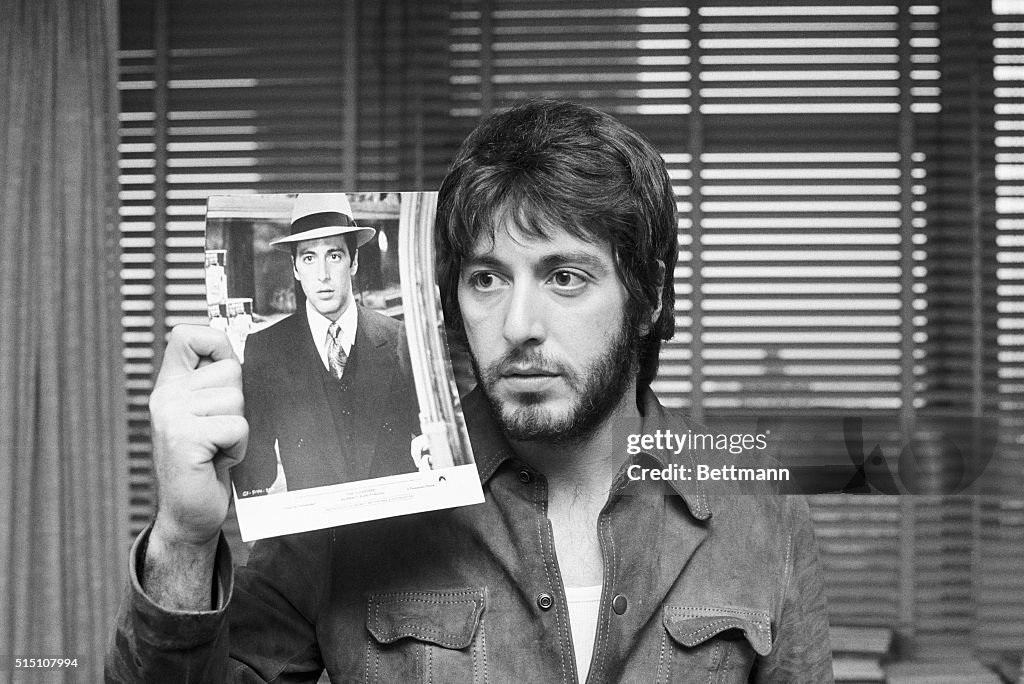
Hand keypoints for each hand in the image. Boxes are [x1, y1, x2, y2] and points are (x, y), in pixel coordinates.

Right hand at [149, 325, 246, 549]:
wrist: (189, 513)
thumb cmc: (207, 462)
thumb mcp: (210, 414)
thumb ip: (216, 383)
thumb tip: (242, 350)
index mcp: (170, 384)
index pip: (187, 334)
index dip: (216, 343)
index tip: (223, 370)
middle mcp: (165, 395)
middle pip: (231, 369)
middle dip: (239, 403)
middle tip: (219, 431)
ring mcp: (170, 415)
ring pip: (236, 399)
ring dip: (238, 428)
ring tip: (218, 447)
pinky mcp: (184, 437)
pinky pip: (236, 427)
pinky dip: (238, 447)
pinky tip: (218, 460)